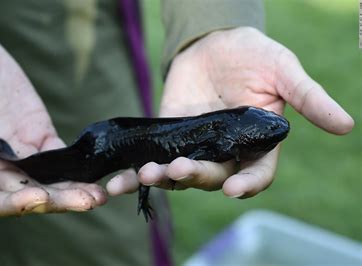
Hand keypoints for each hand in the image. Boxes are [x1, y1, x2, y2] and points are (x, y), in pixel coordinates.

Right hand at [0, 34, 106, 217]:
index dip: (10, 204)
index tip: (35, 195)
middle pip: (25, 195)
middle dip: (55, 202)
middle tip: (85, 201)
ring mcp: (19, 152)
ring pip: (47, 181)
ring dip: (72, 192)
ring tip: (98, 196)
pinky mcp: (39, 135)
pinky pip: (60, 157)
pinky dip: (77, 167)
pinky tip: (95, 171)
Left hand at [107, 27, 352, 197]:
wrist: (214, 41)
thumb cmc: (254, 55)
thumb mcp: (284, 71)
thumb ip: (308, 97)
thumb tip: (346, 125)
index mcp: (256, 143)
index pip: (256, 174)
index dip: (248, 184)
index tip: (234, 189)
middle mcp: (225, 151)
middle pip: (212, 177)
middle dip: (195, 176)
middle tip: (178, 169)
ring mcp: (195, 145)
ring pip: (180, 173)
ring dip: (163, 178)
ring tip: (146, 174)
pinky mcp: (169, 136)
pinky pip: (155, 157)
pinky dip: (137, 171)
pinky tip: (119, 181)